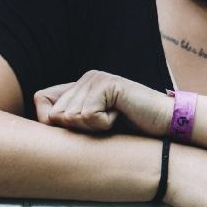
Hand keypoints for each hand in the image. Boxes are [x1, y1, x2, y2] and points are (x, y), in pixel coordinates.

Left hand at [34, 71, 172, 136]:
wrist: (165, 123)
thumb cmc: (132, 128)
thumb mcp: (94, 126)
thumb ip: (70, 121)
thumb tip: (42, 123)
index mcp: (80, 84)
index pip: (41, 100)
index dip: (50, 121)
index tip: (79, 129)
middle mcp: (86, 78)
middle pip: (56, 113)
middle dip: (78, 129)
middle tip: (105, 124)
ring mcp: (97, 78)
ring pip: (72, 116)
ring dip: (93, 128)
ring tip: (115, 120)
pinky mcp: (108, 85)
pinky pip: (88, 116)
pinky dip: (104, 124)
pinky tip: (121, 116)